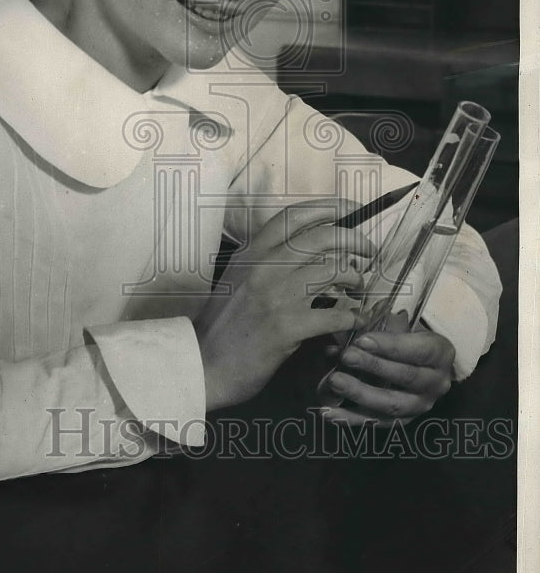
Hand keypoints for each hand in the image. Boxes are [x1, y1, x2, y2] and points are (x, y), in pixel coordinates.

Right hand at [195, 200, 374, 411]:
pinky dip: (350, 316)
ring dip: (355, 278)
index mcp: (251, 252)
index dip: (328, 207)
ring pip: (333, 271)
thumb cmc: (223, 324)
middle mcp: (264, 267)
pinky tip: (352, 319)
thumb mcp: (237, 278)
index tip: (351, 209)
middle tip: (368, 251)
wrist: (205, 365)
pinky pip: (335, 314)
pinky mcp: (288, 327)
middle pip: (322, 237)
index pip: (294, 216)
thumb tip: (307, 248)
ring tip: (359, 288)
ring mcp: (277, 296)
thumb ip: (265, 259)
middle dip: (354, 240)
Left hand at [321, 311, 455, 426]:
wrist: (424, 364)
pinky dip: (351, 418)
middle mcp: (436, 382)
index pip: (417, 350)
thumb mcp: (401, 327)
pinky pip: (377, 422)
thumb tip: (343, 332)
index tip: (362, 339)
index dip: (389, 345)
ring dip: (360, 393)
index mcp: (440, 353)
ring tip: (334, 381)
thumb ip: (376, 329)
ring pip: (391, 404)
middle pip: (405, 376)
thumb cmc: (407, 338)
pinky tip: (330, 412)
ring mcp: (421, 405)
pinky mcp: (404, 421)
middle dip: (372, 366)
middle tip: (345, 357)